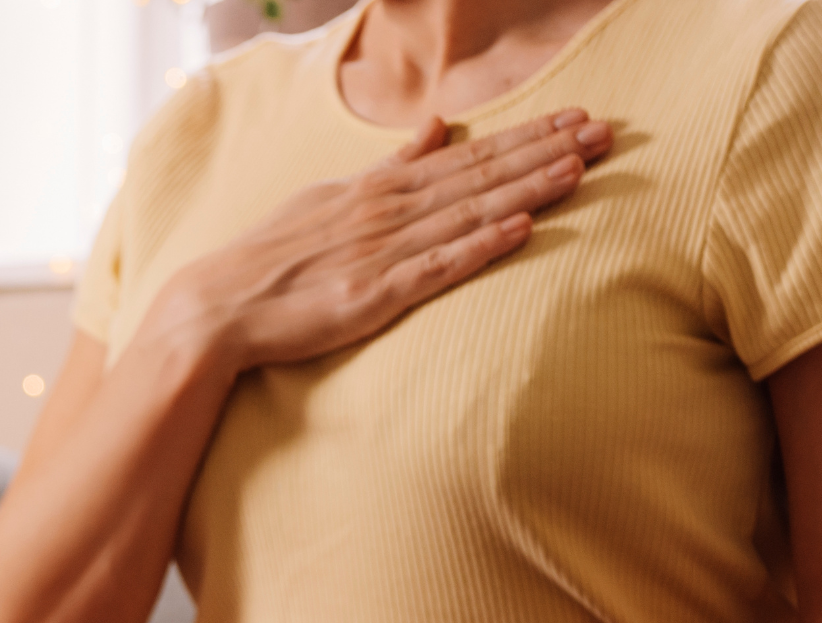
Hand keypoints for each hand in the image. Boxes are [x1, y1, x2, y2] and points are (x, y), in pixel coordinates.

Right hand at [155, 108, 611, 375]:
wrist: (214, 307)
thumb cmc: (269, 258)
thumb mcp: (327, 197)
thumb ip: (386, 166)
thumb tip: (433, 128)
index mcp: (377, 188)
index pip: (466, 156)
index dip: (526, 136)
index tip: (577, 116)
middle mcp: (385, 212)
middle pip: (480, 176)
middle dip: (545, 151)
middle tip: (606, 131)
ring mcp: (380, 253)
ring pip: (468, 213)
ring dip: (526, 188)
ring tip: (580, 167)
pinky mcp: (371, 297)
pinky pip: (435, 268)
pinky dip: (477, 246)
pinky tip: (518, 228)